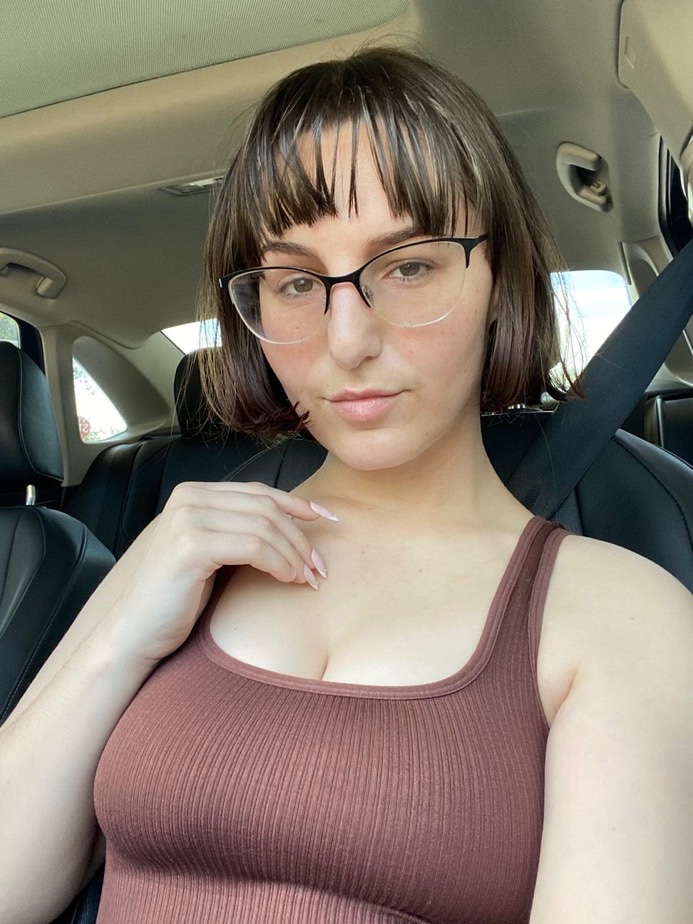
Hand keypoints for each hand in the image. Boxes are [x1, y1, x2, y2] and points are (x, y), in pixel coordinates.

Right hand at [108, 481, 335, 665]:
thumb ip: (240, 528)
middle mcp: (188, 497)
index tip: (328, 520)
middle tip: (318, 568)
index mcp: (193, 493)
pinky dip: (279, 562)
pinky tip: (287, 579)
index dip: (297, 504)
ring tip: (305, 578)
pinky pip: (254, 546)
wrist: (137, 630)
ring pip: (264, 527)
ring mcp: (187, 519)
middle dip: (300, 537)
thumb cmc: (179, 596)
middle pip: (266, 508)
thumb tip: (296, 520)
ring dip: (293, 554)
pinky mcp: (190, 546)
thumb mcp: (214, 551)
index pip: (259, 491)